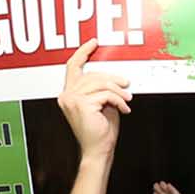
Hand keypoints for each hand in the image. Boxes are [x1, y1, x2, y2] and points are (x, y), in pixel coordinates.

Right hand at [58, 42, 132, 167]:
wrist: (98, 150)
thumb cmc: (100, 131)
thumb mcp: (102, 103)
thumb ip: (102, 89)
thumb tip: (116, 77)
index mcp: (69, 93)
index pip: (73, 66)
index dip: (83, 52)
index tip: (94, 43)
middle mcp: (66, 95)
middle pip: (93, 74)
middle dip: (113, 78)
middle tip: (127, 85)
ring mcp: (72, 99)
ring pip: (101, 83)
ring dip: (118, 91)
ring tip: (127, 99)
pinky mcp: (81, 104)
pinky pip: (105, 94)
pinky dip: (119, 100)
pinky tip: (124, 109)